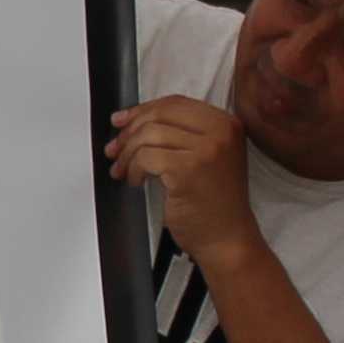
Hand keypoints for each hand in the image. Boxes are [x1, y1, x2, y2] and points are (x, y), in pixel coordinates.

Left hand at [105, 92, 263, 267]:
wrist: (227, 239)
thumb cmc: (214, 205)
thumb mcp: (206, 157)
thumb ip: (179, 135)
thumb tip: (132, 121)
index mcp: (226, 124)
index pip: (175, 103)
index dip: (143, 110)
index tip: (123, 121)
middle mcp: (220, 132)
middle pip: (159, 115)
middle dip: (129, 132)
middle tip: (116, 150)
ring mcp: (206, 149)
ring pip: (148, 135)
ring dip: (127, 155)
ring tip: (124, 171)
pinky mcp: (188, 169)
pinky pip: (145, 157)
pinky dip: (133, 169)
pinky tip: (136, 182)